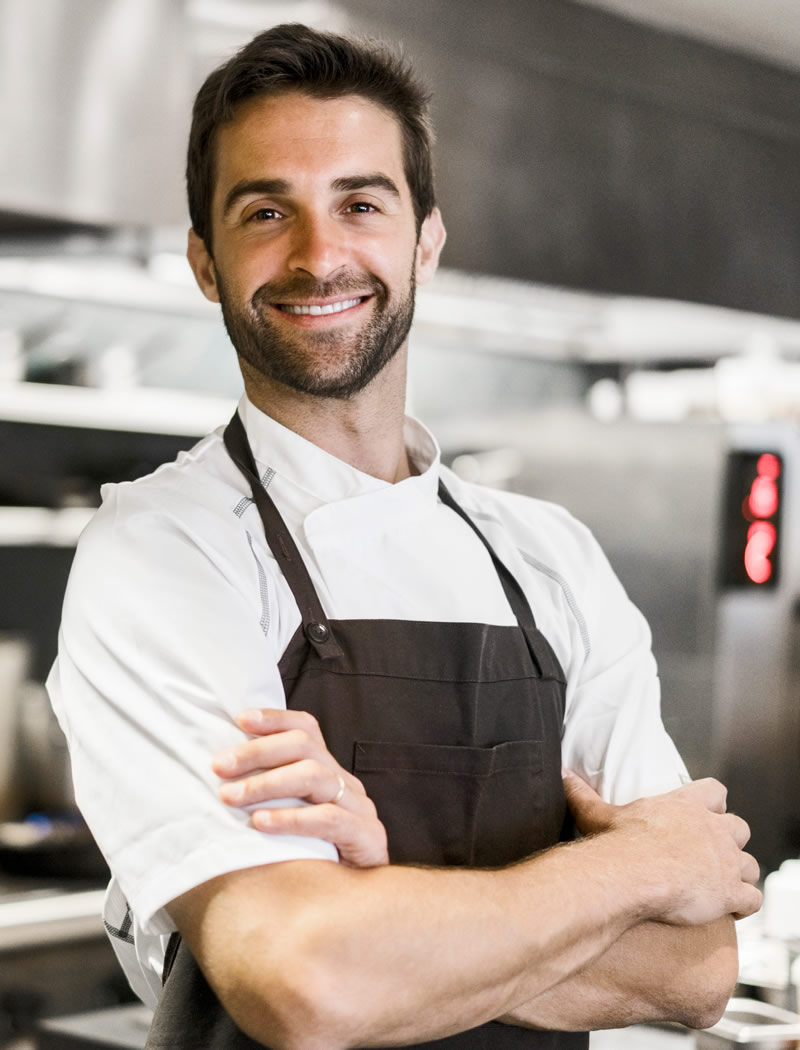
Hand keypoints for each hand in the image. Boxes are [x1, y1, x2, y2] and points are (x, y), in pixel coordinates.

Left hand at [213, 708, 387, 867]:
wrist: (362, 904)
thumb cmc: (317, 860)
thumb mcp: (292, 821)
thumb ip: (270, 798)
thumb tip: (219, 779)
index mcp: (329, 772)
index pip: (307, 729)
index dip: (275, 719)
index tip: (240, 719)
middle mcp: (345, 783)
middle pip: (305, 747)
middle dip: (258, 752)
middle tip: (220, 767)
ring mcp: (360, 808)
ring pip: (314, 776)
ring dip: (266, 783)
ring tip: (231, 797)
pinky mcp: (367, 837)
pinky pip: (328, 819)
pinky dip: (291, 818)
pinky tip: (261, 823)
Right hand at [562, 771, 761, 925]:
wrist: (637, 875)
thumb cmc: (620, 845)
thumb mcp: (599, 815)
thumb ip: (583, 795)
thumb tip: (562, 775)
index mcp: (686, 805)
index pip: (716, 791)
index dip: (715, 802)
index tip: (707, 813)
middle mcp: (713, 829)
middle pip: (740, 827)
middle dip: (731, 841)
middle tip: (713, 855)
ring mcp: (726, 861)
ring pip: (751, 865)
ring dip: (741, 876)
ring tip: (722, 887)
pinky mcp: (733, 891)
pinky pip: (752, 899)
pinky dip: (745, 906)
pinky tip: (730, 912)